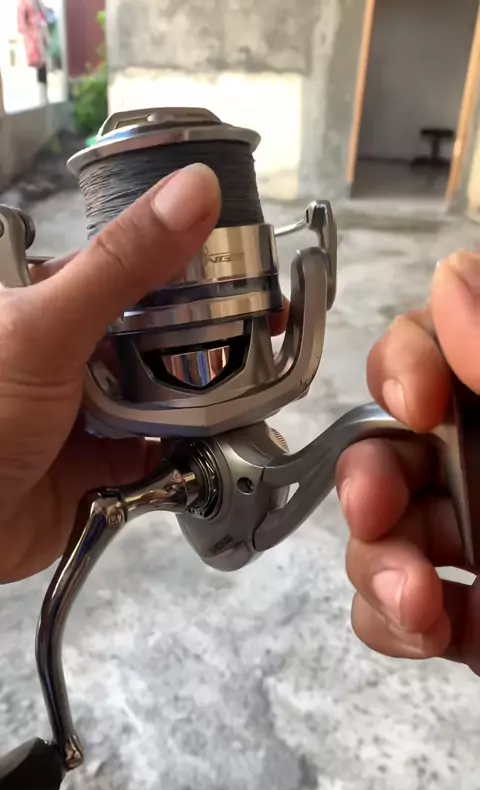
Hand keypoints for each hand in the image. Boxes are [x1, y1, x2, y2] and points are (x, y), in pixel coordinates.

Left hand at [0, 164, 285, 583]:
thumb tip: (195, 188)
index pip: (142, 264)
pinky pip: (168, 449)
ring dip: (210, 397)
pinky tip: (222, 442)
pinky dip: (196, 449)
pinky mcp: (112, 462)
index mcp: (60, 299)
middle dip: (215, 338)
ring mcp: (99, 407)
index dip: (199, 263)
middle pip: (167, 332)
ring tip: (256, 393)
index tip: (252, 268)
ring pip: (173, 392)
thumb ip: (121, 263)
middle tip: (268, 339)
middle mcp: (83, 350)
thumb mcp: (45, 327)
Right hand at [336, 251, 479, 675]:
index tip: (419, 403)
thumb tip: (453, 278)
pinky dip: (389, 622)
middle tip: (375, 509)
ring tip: (418, 606)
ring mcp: (474, 539)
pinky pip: (389, 606)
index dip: (409, 357)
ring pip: (375, 529)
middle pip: (387, 438)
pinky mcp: (460, 616)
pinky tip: (428, 633)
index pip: (444, 336)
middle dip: (367, 477)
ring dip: (375, 564)